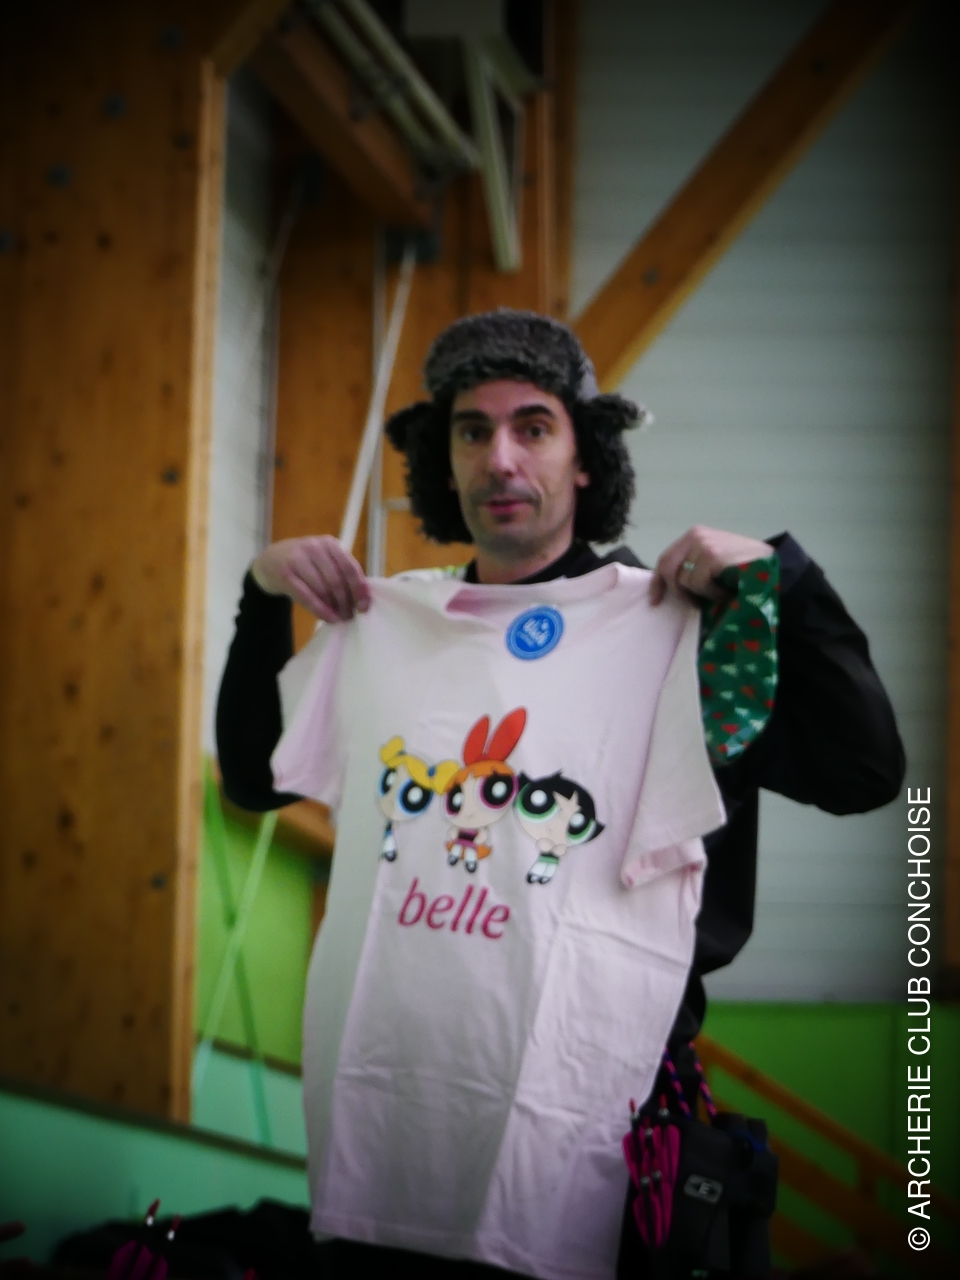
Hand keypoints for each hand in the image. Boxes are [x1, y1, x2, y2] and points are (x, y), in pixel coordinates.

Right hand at [250, 536, 370, 622]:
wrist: (270, 561)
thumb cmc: (306, 563)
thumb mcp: (324, 559)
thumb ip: (342, 573)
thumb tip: (362, 600)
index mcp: (330, 544)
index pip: (350, 568)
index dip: (359, 589)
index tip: (364, 607)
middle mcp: (314, 547)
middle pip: (336, 581)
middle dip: (345, 602)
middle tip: (349, 616)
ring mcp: (297, 560)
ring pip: (322, 590)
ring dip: (333, 608)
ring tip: (339, 618)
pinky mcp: (284, 575)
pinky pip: (307, 597)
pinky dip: (320, 610)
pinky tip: (328, 618)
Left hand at [650, 526, 773, 604]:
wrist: (775, 566)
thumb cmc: (744, 570)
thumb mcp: (713, 564)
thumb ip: (692, 566)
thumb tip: (665, 587)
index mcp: (693, 536)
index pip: (665, 559)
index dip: (658, 582)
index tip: (655, 601)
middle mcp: (696, 535)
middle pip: (667, 569)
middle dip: (677, 592)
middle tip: (695, 604)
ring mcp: (703, 544)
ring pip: (683, 581)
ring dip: (701, 594)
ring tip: (721, 592)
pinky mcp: (711, 555)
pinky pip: (697, 584)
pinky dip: (711, 593)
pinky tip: (727, 591)